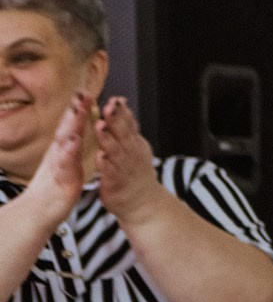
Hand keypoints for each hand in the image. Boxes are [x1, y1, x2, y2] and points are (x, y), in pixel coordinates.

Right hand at [20, 92, 91, 228]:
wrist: (36, 213)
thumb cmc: (50, 191)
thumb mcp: (62, 166)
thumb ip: (66, 150)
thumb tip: (71, 135)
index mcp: (61, 152)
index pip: (70, 127)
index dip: (78, 110)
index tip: (86, 92)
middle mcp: (58, 155)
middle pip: (67, 129)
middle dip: (75, 111)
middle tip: (83, 93)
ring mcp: (58, 166)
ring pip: (65, 142)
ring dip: (72, 125)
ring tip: (79, 110)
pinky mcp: (62, 180)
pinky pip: (65, 164)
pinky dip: (68, 152)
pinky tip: (74, 141)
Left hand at [93, 99, 162, 227]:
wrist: (143, 203)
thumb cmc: (135, 173)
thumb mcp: (135, 145)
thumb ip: (128, 125)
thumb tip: (123, 104)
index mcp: (133, 143)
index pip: (128, 124)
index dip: (122, 112)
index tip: (115, 99)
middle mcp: (130, 154)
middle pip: (123, 134)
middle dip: (116, 120)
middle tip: (110, 106)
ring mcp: (123, 168)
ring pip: (115, 151)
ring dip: (108, 138)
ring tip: (101, 126)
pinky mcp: (114, 183)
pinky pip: (109, 172)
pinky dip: (105, 164)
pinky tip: (100, 156)